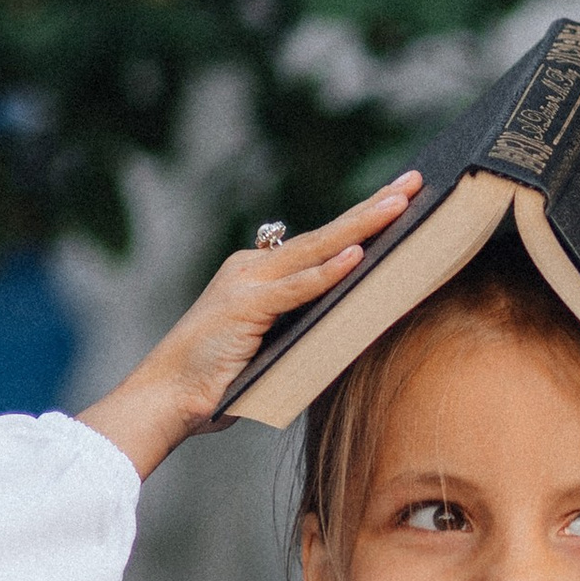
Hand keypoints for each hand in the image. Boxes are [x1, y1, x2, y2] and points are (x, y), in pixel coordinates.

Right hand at [80, 176, 421, 478]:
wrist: (165, 398)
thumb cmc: (218, 382)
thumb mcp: (271, 349)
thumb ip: (301, 328)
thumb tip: (349, 324)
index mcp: (259, 277)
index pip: (321, 244)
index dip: (361, 222)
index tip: (399, 201)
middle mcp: (252, 270)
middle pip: (325, 235)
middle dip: (372, 207)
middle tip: (414, 182)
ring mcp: (246, 285)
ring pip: (316, 250)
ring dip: (361, 227)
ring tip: (400, 204)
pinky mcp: (243, 308)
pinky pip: (296, 289)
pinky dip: (327, 273)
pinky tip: (359, 256)